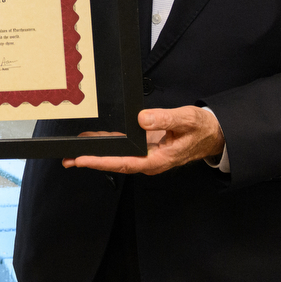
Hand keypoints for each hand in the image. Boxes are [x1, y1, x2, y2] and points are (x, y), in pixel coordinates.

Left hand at [62, 106, 223, 174]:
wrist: (212, 134)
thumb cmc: (201, 129)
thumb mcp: (186, 120)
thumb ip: (165, 119)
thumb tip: (142, 119)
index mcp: (157, 160)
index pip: (124, 163)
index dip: (102, 161)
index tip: (83, 159)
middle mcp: (149, 160)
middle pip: (115, 163)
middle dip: (92, 160)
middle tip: (68, 158)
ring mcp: (146, 155)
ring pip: (117, 156)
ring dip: (96, 152)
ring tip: (73, 151)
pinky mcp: (145, 147)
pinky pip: (123, 147)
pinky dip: (108, 143)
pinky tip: (94, 139)